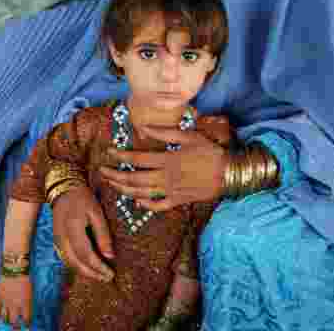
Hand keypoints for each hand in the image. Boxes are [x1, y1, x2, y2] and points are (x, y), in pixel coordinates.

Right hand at [0, 275, 31, 327]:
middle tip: (15, 326)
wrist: (14, 269)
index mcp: (25, 304)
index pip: (26, 320)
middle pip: (14, 321)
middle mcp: (15, 305)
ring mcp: (6, 301)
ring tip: (6, 321)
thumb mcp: (29, 294)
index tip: (25, 324)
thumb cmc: (24, 280)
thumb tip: (26, 315)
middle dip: (15, 326)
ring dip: (6, 320)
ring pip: (4, 317)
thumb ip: (27, 305)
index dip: (26, 324)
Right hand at [51, 186, 114, 281]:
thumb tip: (110, 256)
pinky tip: (87, 268)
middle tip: (106, 279)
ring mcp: (56, 239)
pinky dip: (77, 266)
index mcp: (72, 229)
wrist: (63, 189)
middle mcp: (61, 237)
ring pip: (69, 262)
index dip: (98, 267)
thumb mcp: (96, 212)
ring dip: (84, 272)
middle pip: (75, 263)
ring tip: (99, 276)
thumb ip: (103, 234)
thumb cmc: (82, 198)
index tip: (111, 273)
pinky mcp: (56, 240)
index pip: (85, 255)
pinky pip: (65, 258)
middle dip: (91, 274)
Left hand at [100, 126, 227, 211]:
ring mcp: (172, 191)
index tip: (108, 153)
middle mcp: (167, 177)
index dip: (120, 157)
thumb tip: (143, 126)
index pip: (137, 160)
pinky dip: (146, 205)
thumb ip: (165, 132)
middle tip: (102, 172)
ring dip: (125, 190)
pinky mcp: (179, 200)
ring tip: (113, 185)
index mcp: (168, 160)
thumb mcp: (189, 137)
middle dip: (115, 176)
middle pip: (134, 179)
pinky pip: (159, 206)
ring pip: (142, 194)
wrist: (231, 173)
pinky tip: (137, 202)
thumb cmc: (210, 152)